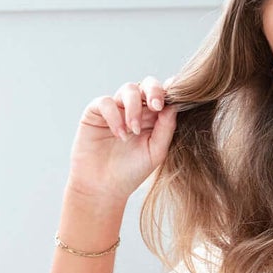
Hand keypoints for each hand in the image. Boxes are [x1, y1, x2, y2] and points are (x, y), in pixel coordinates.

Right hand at [68, 76, 176, 211]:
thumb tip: (174, 105)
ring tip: (134, 130)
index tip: (177, 97)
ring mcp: (116, 109)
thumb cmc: (131, 172)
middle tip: (157, 106)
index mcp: (153, 117)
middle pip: (147, 84)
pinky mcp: (95, 112)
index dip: (170, 91)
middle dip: (154, 91)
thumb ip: (166, 128)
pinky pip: (106, 102)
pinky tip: (119, 135)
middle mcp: (135, 109)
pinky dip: (114, 116)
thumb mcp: (155, 152)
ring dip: (134, 108)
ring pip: (128, 89)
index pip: (163, 95)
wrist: (103, 188)